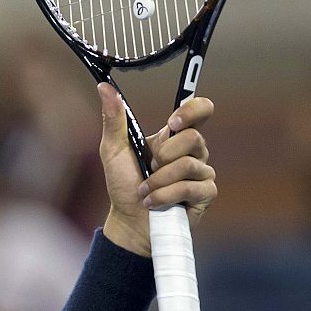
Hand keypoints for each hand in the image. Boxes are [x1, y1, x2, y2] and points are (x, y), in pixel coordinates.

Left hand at [97, 83, 217, 256]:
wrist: (128, 222)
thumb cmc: (123, 186)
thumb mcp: (113, 151)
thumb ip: (113, 120)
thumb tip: (104, 88)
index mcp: (174, 137)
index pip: (199, 111)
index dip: (193, 110)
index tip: (173, 121)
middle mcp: (193, 152)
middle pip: (193, 137)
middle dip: (164, 155)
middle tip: (150, 167)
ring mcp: (201, 172)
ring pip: (188, 164)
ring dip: (158, 181)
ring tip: (145, 191)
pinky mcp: (205, 194)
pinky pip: (190, 187)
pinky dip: (165, 196)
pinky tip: (153, 203)